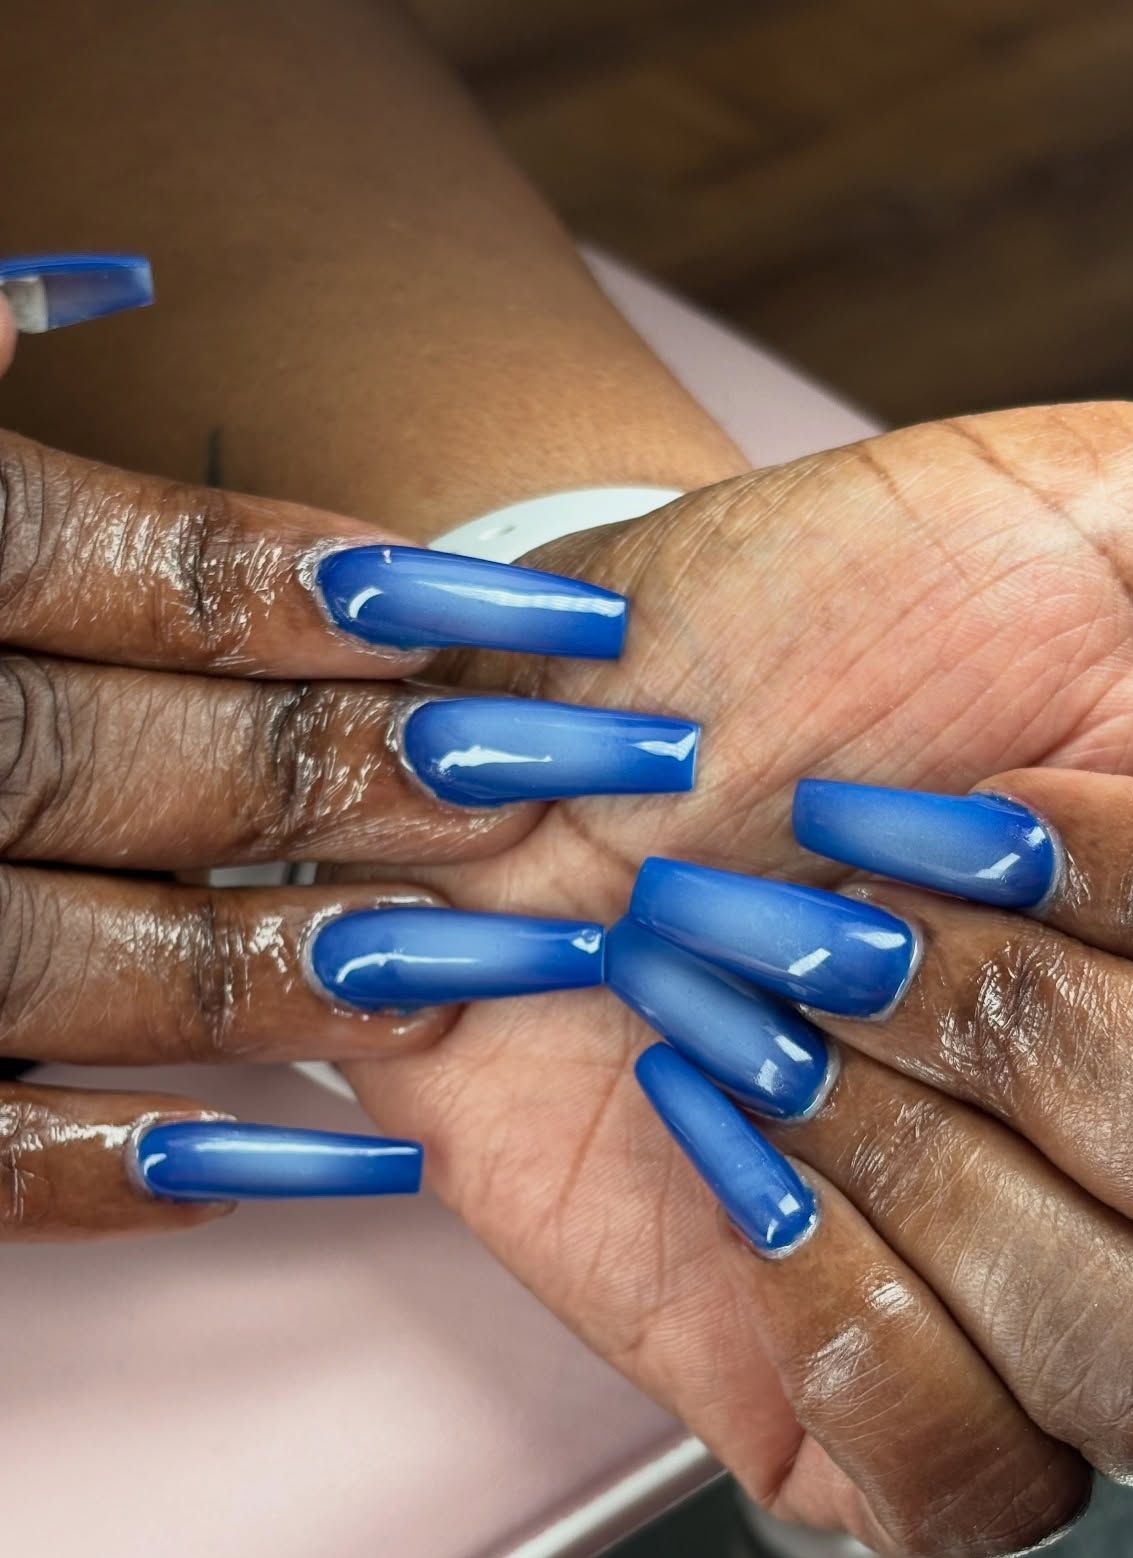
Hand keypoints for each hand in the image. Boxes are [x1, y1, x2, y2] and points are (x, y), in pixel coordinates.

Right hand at [0, 418, 646, 1233]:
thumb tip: (109, 290)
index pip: (121, 570)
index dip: (321, 592)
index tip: (523, 617)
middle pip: (124, 770)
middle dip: (343, 781)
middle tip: (535, 792)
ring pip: (74, 964)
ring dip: (278, 974)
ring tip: (454, 970)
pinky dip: (145, 1170)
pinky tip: (342, 1156)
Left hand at [349, 402, 1132, 1557]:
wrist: (536, 785)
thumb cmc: (786, 647)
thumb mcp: (1084, 513)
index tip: (988, 807)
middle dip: (1031, 1025)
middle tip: (840, 918)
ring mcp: (1077, 1301)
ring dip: (922, 1161)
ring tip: (766, 1029)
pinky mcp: (906, 1424)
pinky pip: (986, 1486)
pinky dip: (846, 1323)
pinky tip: (751, 1169)